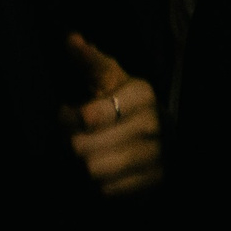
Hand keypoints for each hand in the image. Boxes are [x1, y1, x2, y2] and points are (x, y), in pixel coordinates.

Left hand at [61, 34, 161, 195]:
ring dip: (84, 164)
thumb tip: (72, 39)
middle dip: (72, 143)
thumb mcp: (111, 78)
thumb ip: (90, 60)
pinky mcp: (153, 180)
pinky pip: (109, 190)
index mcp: (142, 94)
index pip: (89, 116)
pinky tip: (104, 168)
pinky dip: (101, 183)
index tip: (67, 114)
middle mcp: (152, 125)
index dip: (67, 119)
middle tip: (74, 137)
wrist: (162, 132)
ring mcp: (155, 155)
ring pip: (95, 171)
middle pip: (85, 147)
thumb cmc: (127, 103)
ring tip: (87, 153)